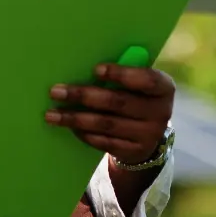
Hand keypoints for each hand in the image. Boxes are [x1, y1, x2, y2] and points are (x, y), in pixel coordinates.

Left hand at [44, 64, 174, 164]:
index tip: (95, 70)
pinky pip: (105, 142)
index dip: (121, 74)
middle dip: (83, 96)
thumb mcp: (137, 83)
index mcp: (163, 88)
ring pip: (106, 124)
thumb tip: (80, 64)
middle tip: (55, 92)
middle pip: (117, 102)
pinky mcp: (134, 151)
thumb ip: (121, 74)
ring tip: (52, 114)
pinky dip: (84, 133)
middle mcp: (160, 112)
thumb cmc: (135, 95)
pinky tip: (68, 126)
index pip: (146, 79)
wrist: (148, 132)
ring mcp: (148, 135)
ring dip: (75, 118)